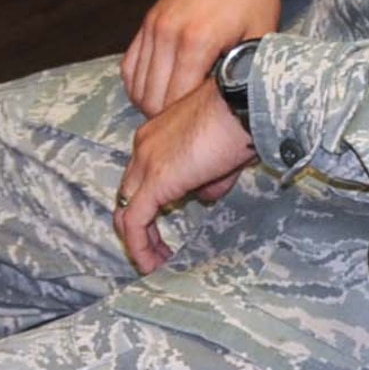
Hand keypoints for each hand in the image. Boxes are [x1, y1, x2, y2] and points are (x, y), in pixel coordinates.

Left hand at [114, 81, 257, 273]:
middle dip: (140, 226)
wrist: (242, 105)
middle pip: (128, 194)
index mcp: (157, 135)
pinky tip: (154, 264)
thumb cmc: (240, 121)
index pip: (142, 175)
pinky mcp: (154, 181)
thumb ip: (208, 177)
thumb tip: (204, 196)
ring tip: (156, 264)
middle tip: (158, 251)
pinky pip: (135, 221)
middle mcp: (143, 146)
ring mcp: (145, 163)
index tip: (168, 225)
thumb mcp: (221, 155)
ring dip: (138, 241)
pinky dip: (140, 246)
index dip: (151, 204)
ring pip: (127, 210)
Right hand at [122, 0, 280, 115]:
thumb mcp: (259, 38)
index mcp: (196, 42)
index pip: (174, 105)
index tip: (205, 127)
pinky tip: (164, 89)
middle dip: (170, 119)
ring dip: (154, 103)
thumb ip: (242, 76)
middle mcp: (167, 34)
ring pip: (136, 87)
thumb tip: (236, 113)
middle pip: (150, 101)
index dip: (187, 124)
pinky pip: (130, 66)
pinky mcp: (147, 21)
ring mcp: (153, 26)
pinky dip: (141, 84)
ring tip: (181, 108)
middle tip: (194, 122)